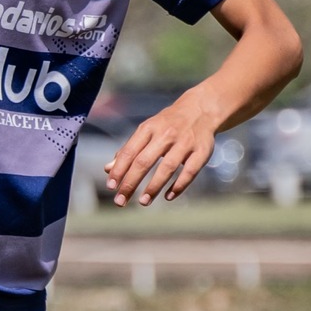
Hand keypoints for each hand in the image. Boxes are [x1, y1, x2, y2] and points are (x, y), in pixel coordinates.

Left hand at [104, 89, 218, 205]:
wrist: (201, 109)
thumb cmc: (167, 124)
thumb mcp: (146, 131)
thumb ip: (128, 149)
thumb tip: (108, 169)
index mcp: (148, 129)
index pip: (129, 152)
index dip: (119, 170)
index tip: (110, 187)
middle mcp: (165, 135)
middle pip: (144, 161)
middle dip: (130, 183)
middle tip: (120, 201)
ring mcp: (185, 143)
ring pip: (167, 168)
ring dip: (153, 187)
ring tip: (143, 201)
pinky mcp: (202, 151)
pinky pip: (190, 172)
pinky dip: (179, 186)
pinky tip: (168, 196)